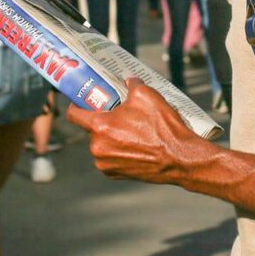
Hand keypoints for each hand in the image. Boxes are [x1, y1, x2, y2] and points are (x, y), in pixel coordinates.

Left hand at [66, 78, 202, 184]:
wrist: (180, 158)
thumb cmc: (163, 127)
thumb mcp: (147, 95)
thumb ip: (132, 84)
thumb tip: (128, 80)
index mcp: (100, 127)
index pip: (74, 114)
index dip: (77, 104)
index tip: (84, 100)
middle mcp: (97, 148)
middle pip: (91, 129)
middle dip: (103, 121)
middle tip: (120, 114)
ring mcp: (105, 164)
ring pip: (101, 144)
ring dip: (111, 137)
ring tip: (132, 131)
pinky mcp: (115, 175)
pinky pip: (109, 158)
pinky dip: (118, 151)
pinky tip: (135, 145)